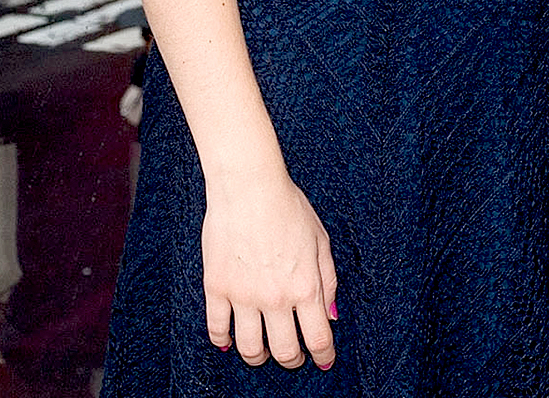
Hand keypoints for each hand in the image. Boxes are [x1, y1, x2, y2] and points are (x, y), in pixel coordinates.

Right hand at [201, 171, 337, 369]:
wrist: (250, 187)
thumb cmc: (289, 207)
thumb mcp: (321, 239)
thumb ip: (328, 280)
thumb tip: (331, 315)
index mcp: (306, 286)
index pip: (318, 338)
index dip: (323, 356)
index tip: (324, 362)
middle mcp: (276, 297)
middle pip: (284, 351)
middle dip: (293, 361)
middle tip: (295, 358)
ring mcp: (244, 296)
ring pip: (249, 349)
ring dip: (259, 357)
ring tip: (263, 351)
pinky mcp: (216, 288)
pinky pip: (217, 330)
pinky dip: (224, 341)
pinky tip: (230, 339)